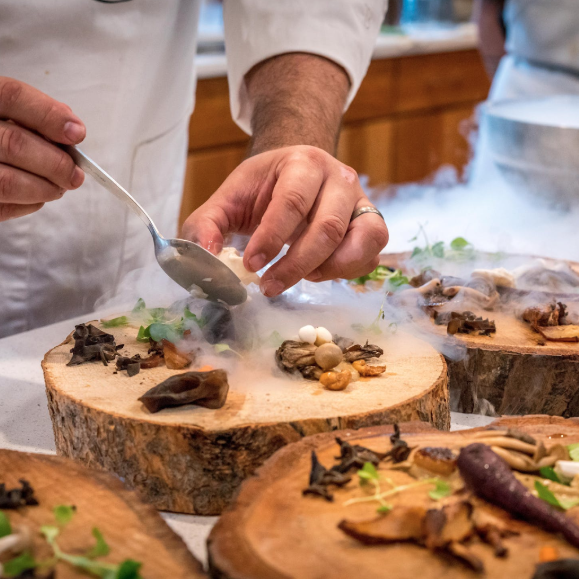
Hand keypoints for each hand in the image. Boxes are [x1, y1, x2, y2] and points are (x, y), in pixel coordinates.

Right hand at [0, 77, 85, 221]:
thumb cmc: (0, 132)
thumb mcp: (8, 113)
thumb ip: (34, 116)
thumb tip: (70, 132)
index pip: (13, 97)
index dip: (49, 115)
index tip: (77, 133)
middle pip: (15, 143)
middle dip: (56, 163)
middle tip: (75, 174)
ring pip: (9, 182)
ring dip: (46, 188)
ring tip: (60, 186)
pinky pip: (4, 206)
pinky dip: (31, 202)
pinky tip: (38, 195)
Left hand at [182, 145, 388, 295]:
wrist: (298, 172)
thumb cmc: (263, 187)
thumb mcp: (229, 198)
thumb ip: (207, 225)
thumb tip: (206, 259)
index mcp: (302, 163)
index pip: (291, 202)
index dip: (271, 238)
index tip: (251, 265)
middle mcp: (339, 178)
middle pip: (328, 227)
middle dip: (296, 265)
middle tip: (269, 287)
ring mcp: (362, 201)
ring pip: (361, 241)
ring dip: (328, 269)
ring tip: (300, 277)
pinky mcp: (372, 224)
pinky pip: (371, 255)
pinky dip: (346, 272)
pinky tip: (318, 272)